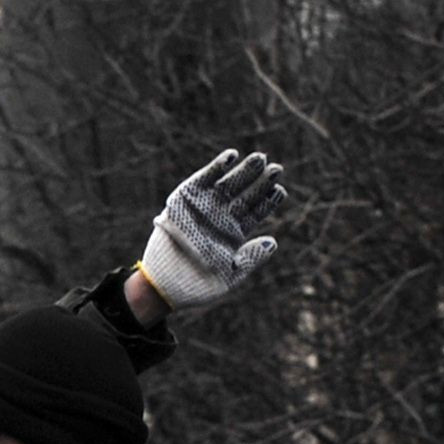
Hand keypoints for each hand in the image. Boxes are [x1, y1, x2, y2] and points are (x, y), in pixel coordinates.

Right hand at [138, 149, 285, 319]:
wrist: (163, 287)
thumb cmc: (197, 286)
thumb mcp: (231, 276)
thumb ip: (252, 259)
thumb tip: (272, 241)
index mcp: (235, 234)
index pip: (257, 211)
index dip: (269, 200)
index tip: (280, 190)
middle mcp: (221, 218)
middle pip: (246, 194)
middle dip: (261, 181)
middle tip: (277, 169)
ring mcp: (203, 208)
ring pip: (228, 184)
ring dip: (243, 170)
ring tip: (260, 158)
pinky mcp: (184, 200)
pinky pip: (202, 179)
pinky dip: (215, 167)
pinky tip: (231, 156)